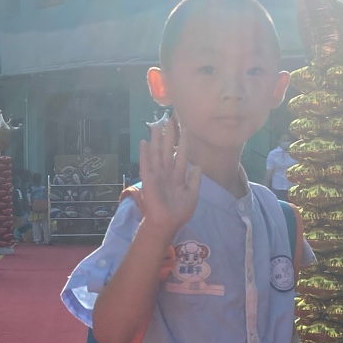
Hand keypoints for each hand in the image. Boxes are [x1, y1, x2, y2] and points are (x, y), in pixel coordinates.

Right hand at [138, 115, 199, 234]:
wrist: (167, 223)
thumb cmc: (179, 212)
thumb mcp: (192, 195)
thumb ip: (194, 180)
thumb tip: (197, 165)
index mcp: (178, 175)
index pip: (180, 155)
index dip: (182, 142)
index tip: (184, 128)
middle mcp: (166, 172)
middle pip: (167, 150)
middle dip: (168, 136)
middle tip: (169, 119)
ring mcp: (157, 175)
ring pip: (157, 153)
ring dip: (156, 140)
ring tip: (156, 126)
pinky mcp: (148, 179)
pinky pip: (146, 164)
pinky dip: (145, 153)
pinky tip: (144, 142)